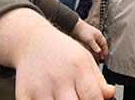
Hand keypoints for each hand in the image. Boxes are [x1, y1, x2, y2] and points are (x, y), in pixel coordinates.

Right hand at [0, 8, 115, 99]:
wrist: (31, 41)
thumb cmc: (61, 51)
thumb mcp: (85, 58)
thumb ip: (98, 80)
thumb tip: (110, 94)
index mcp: (78, 68)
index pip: (93, 98)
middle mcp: (59, 78)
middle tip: (76, 98)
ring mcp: (41, 88)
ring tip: (62, 97)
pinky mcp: (24, 94)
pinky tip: (47, 99)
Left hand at [71, 19, 108, 60]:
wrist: (75, 27)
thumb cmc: (83, 31)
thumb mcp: (89, 40)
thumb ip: (95, 46)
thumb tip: (99, 51)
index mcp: (99, 35)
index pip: (104, 44)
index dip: (105, 51)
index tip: (104, 56)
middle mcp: (97, 36)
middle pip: (101, 45)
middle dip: (102, 51)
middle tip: (102, 57)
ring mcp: (92, 38)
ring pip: (97, 46)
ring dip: (98, 51)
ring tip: (98, 57)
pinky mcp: (88, 39)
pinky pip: (93, 45)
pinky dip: (94, 49)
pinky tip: (92, 52)